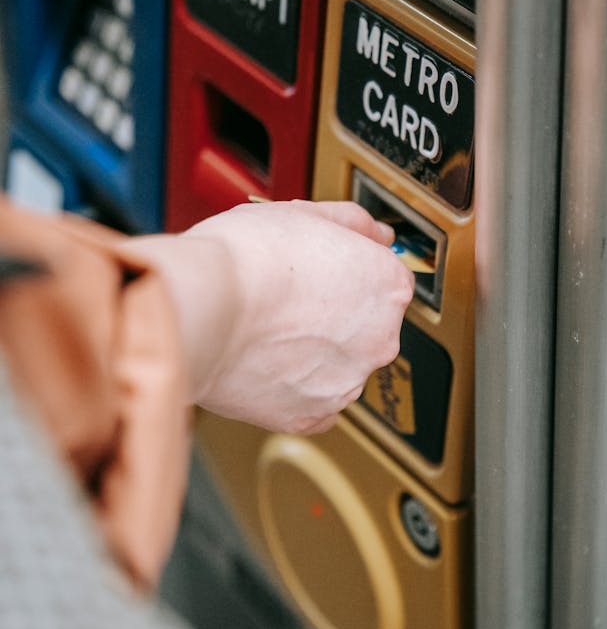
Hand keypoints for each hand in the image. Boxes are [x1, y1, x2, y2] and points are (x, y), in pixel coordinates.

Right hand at [129, 200, 413, 433]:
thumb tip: (375, 233)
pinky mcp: (309, 416)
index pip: (386, 279)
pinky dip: (294, 388)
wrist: (198, 308)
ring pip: (340, 365)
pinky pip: (313, 403)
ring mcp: (346, 382)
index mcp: (386, 286)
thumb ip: (353, 223)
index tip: (325, 270)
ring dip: (314, 352)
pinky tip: (268, 364)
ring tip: (269, 328)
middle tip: (289, 297)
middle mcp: (378, 339)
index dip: (351, 271)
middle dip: (335, 314)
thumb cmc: (243, 259)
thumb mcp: (303, 213)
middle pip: (367, 325)